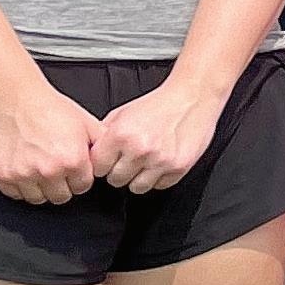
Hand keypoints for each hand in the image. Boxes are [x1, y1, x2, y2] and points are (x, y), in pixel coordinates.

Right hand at [0, 82, 103, 203]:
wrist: (15, 98)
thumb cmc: (50, 108)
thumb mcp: (87, 124)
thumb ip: (102, 146)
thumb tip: (112, 161)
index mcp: (73, 160)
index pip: (83, 187)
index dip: (79, 177)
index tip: (73, 168)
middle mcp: (49, 170)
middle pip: (62, 197)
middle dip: (62, 185)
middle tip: (57, 168)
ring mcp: (24, 175)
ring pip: (39, 199)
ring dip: (41, 188)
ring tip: (41, 169)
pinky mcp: (4, 176)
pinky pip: (16, 194)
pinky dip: (21, 186)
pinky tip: (25, 169)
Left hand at [96, 78, 225, 194]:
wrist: (192, 97)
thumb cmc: (159, 103)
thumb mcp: (122, 113)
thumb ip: (106, 136)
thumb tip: (92, 154)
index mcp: (120, 135)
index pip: (97, 168)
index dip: (103, 164)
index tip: (109, 160)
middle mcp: (139, 150)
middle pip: (115, 180)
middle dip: (120, 171)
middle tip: (130, 159)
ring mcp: (160, 161)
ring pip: (137, 188)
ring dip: (139, 178)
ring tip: (145, 162)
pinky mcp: (178, 168)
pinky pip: (160, 185)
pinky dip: (159, 177)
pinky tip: (161, 161)